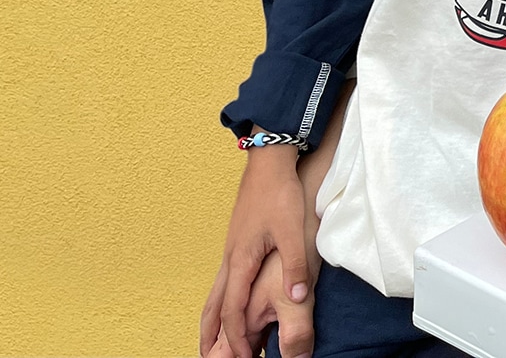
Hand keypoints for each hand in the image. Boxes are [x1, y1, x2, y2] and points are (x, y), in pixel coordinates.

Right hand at [199, 146, 310, 357]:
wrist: (268, 165)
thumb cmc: (280, 195)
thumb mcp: (293, 231)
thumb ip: (295, 265)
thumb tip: (296, 297)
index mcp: (241, 261)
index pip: (233, 309)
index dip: (236, 336)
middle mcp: (230, 260)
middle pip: (214, 307)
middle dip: (212, 336)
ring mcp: (231, 252)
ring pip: (214, 294)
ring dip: (211, 321)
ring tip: (209, 342)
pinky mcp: (237, 244)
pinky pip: (222, 282)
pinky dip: (219, 302)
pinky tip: (226, 304)